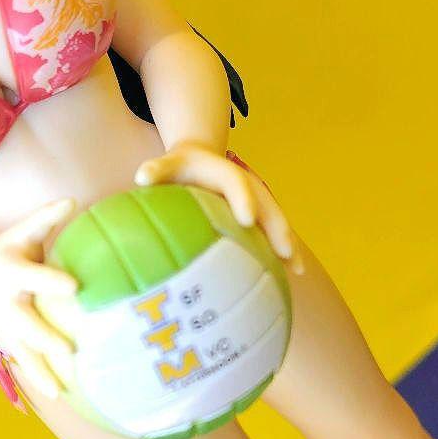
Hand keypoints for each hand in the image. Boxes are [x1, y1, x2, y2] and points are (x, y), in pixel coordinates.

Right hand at [0, 197, 80, 399]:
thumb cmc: (13, 250)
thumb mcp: (23, 231)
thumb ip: (47, 217)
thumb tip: (74, 201)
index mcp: (9, 271)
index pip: (31, 277)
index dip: (50, 281)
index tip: (75, 288)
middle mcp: (3, 302)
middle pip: (23, 323)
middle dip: (44, 338)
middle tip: (70, 351)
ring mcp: (2, 326)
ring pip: (21, 352)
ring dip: (40, 372)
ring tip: (62, 391)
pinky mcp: (7, 342)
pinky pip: (24, 363)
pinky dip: (39, 380)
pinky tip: (61, 396)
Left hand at [134, 141, 303, 272]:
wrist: (199, 160)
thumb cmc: (179, 167)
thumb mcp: (168, 164)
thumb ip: (157, 169)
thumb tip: (142, 176)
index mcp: (226, 174)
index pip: (236, 184)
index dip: (243, 200)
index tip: (246, 219)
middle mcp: (248, 187)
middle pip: (268, 205)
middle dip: (277, 227)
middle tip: (284, 251)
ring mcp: (256, 201)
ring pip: (276, 221)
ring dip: (287, 244)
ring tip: (295, 270)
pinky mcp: (258, 216)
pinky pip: (272, 234)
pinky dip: (283, 253)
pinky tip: (288, 278)